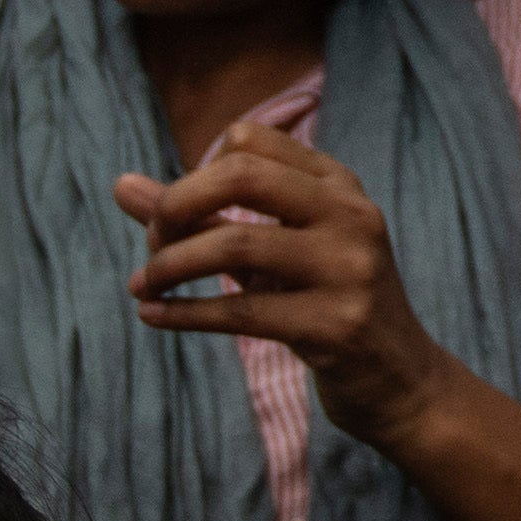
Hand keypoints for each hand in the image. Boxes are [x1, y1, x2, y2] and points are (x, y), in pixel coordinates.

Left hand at [120, 127, 459, 448]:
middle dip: (177, 205)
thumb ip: (202, 216)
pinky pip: (241, 312)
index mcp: (338, 185)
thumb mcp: (269, 252)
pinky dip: (184, 312)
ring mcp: (348, 270)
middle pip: (243, 175)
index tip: (178, 216)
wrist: (400, 380)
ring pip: (236, 246)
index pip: (249, 140)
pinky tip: (152, 315)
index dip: (197, 171)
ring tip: (142, 284)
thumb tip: (120, 185)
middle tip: (150, 242)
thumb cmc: (324, 304)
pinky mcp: (337, 327)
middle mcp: (350, 215)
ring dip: (171, 265)